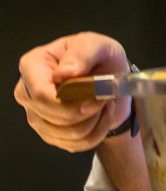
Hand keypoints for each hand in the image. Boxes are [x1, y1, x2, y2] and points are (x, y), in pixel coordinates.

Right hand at [15, 32, 131, 152]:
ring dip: (96, 122)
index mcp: (33, 66)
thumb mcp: (98, 45)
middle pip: (54, 117)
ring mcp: (37, 116)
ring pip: (66, 134)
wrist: (113, 82)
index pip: (42, 95)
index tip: (97, 96)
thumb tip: (64, 73)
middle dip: (88, 111)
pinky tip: (101, 116)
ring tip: (103, 103)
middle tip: (105, 96)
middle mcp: (28, 93)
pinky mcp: (50, 134)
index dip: (71, 102)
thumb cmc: (101, 59)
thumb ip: (82, 53)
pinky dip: (97, 133)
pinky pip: (75, 145)